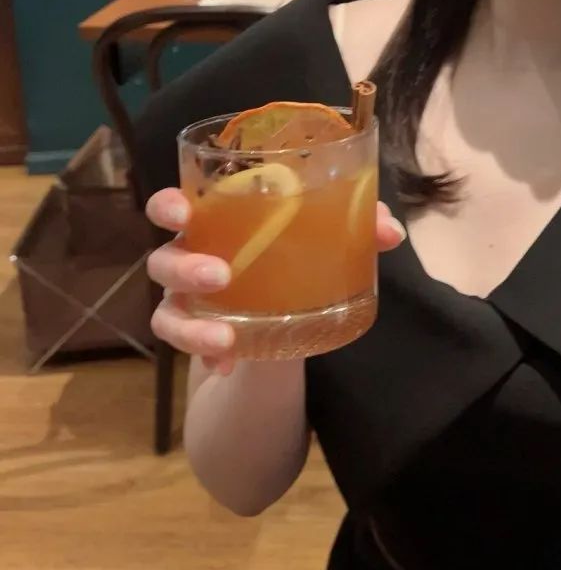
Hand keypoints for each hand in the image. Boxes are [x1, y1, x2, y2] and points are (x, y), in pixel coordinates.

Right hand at [145, 188, 406, 376]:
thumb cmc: (291, 253)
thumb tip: (390, 232)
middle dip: (183, 266)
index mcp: (214, 221)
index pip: (173, 206)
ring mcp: (187, 300)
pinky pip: (186, 349)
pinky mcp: (195, 335)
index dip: (168, 205)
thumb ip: (356, 224)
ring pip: (166, 311)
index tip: (182, 211)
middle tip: (219, 276)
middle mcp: (190, 256)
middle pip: (162, 258)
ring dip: (190, 325)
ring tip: (225, 337)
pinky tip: (227, 363)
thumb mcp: (324, 237)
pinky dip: (205, 356)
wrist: (279, 312)